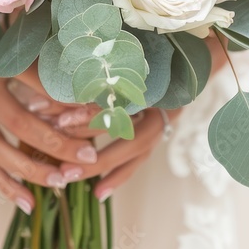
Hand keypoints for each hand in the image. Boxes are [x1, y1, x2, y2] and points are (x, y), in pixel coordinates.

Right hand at [0, 9, 100, 213]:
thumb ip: (31, 43)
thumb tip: (75, 57)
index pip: (34, 81)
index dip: (64, 95)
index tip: (97, 107)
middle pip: (19, 122)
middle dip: (55, 141)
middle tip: (88, 155)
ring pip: (0, 151)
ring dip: (33, 169)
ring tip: (64, 181)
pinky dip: (6, 186)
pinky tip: (30, 204)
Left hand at [56, 31, 230, 199]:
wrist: (190, 62)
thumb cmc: (155, 54)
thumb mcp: (130, 60)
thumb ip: (100, 72)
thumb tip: (61, 82)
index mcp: (149, 89)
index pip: (114, 106)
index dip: (86, 114)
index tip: (58, 121)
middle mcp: (156, 112)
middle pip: (122, 139)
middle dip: (90, 154)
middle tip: (62, 167)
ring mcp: (158, 128)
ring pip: (128, 155)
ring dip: (99, 169)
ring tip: (70, 179)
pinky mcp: (154, 138)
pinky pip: (136, 163)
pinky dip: (117, 177)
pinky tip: (98, 194)